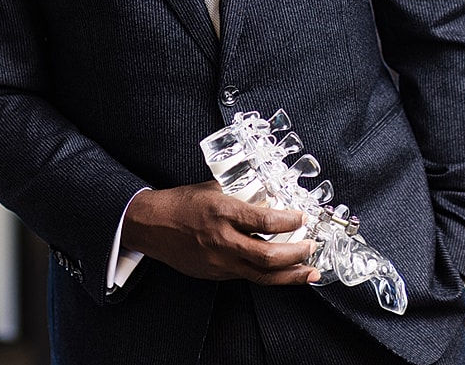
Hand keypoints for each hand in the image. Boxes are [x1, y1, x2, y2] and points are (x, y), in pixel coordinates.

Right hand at [122, 181, 320, 284]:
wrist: (151, 225)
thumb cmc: (182, 203)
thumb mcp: (214, 188)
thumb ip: (242, 193)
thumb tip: (270, 194)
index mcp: (223, 212)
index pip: (265, 222)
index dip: (290, 221)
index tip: (302, 217)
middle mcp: (222, 240)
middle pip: (268, 257)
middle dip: (297, 254)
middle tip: (312, 247)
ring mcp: (218, 262)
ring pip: (261, 276)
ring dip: (290, 275)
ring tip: (310, 272)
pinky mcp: (215, 274)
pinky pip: (246, 276)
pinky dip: (268, 275)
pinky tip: (281, 272)